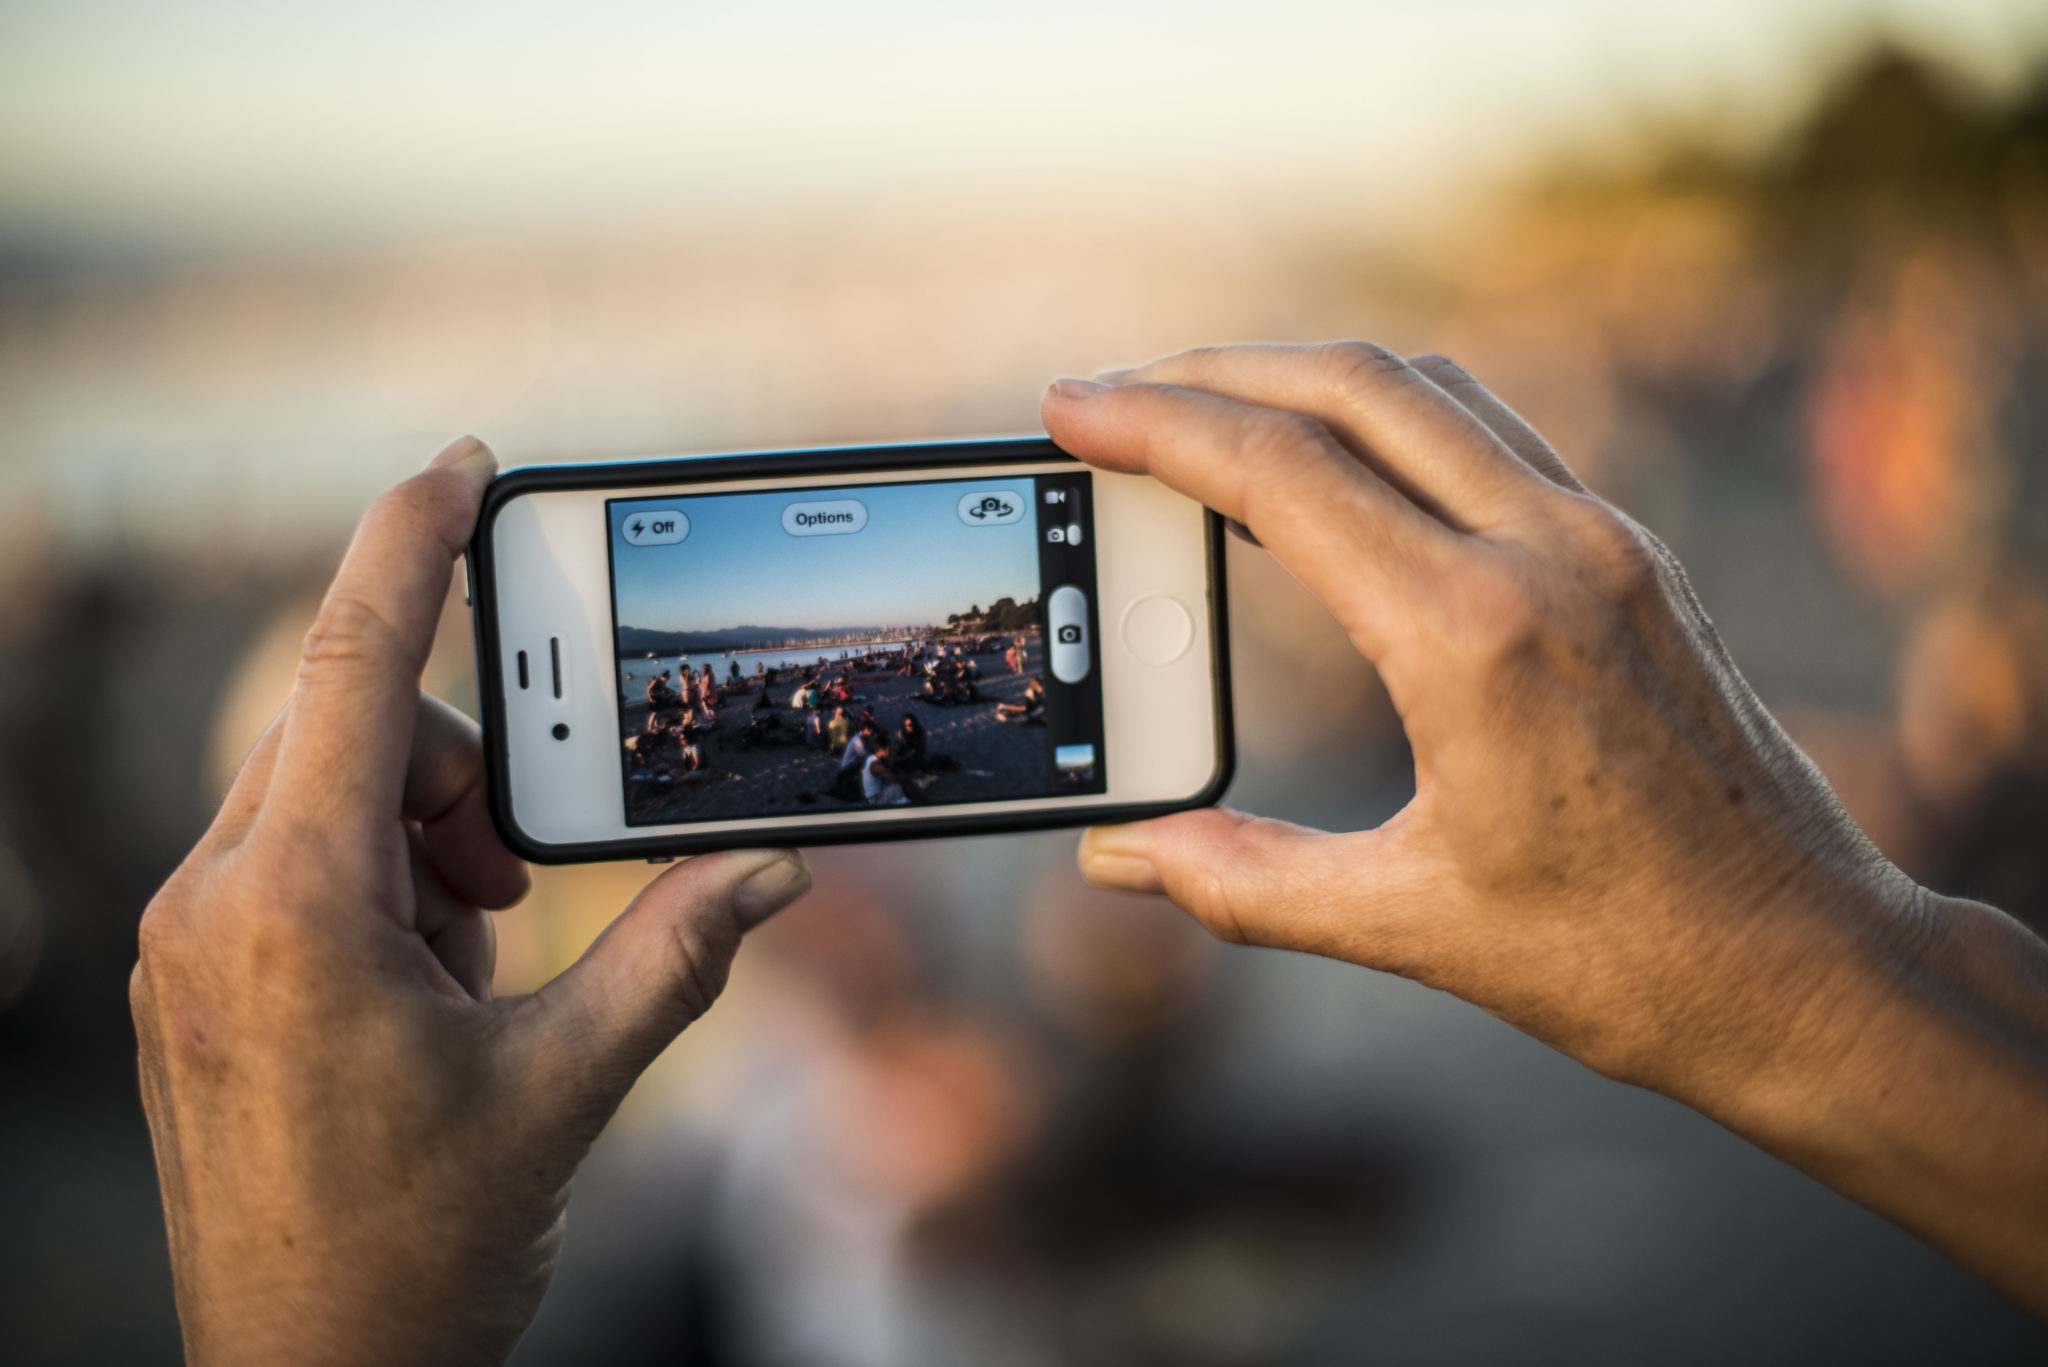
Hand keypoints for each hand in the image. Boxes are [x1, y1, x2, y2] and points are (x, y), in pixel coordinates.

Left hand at [131, 438, 811, 1366]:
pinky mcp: (200, 976)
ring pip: (324, 791)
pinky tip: (427, 986)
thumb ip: (677, 956)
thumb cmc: (414, 1252)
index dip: (414, 541)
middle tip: (519, 885)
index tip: (464, 462)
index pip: (359, 666)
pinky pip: (293, 858)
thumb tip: (777, 867)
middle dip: (464, 767)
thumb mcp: (567, 1090)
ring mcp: (194, 942)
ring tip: (474, 962)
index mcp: (293, 909)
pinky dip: (378, 880)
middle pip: (354, 726)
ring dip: (424, 836)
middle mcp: (216, 904)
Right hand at [1043, 343, 2047, 1311]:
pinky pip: (1491, 433)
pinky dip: (1388, 418)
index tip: (1071, 408)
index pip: (1283, 473)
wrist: (1812, 967)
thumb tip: (1118, 860)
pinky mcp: (1634, 555)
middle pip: (1352, 384)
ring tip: (1204, 416)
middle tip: (1110, 398)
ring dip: (1303, 379)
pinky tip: (1335, 468)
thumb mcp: (1407, 921)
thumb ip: (1240, 879)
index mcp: (1476, 636)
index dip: (1157, 426)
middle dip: (1211, 373)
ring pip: (1428, 389)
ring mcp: (1606, 540)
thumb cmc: (1624, 959)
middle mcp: (1550, 553)